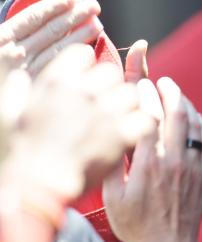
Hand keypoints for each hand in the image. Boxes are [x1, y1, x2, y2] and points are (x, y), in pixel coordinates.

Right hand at [0, 0, 101, 78]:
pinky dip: (71, 56)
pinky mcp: (32, 86)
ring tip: (96, 21)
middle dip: (73, 16)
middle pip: (49, 31)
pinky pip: (54, 67)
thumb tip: (33, 20)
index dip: (51, 7)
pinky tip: (86, 49)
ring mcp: (23, 71)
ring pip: (55, 47)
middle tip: (94, 5)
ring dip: (78, 32)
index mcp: (2, 38)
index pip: (31, 19)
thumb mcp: (3, 50)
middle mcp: (12, 54)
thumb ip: (14, 34)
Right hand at [5, 45, 151, 199]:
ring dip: (130, 105)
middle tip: (108, 105)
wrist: (42, 186)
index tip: (89, 82)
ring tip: (123, 120)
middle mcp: (83, 91)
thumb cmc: (25, 153)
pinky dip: (144, 124)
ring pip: (133, 94)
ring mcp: (106, 111)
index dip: (88, 67)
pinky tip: (137, 133)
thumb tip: (17, 76)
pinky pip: (146, 117)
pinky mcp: (124, 133)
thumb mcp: (15, 115)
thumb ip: (18, 91)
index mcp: (57, 82)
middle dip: (111, 88)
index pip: (83, 54)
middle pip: (112, 74)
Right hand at [103, 77, 201, 241]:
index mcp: (148, 165)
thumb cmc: (135, 225)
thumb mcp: (112, 196)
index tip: (138, 84)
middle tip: (162, 81)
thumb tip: (113, 132)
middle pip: (176, 115)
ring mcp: (193, 167)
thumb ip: (114, 163)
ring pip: (195, 125)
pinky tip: (193, 116)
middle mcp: (174, 162)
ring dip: (186, 104)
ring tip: (176, 93)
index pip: (148, 118)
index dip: (144, 96)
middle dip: (169, 92)